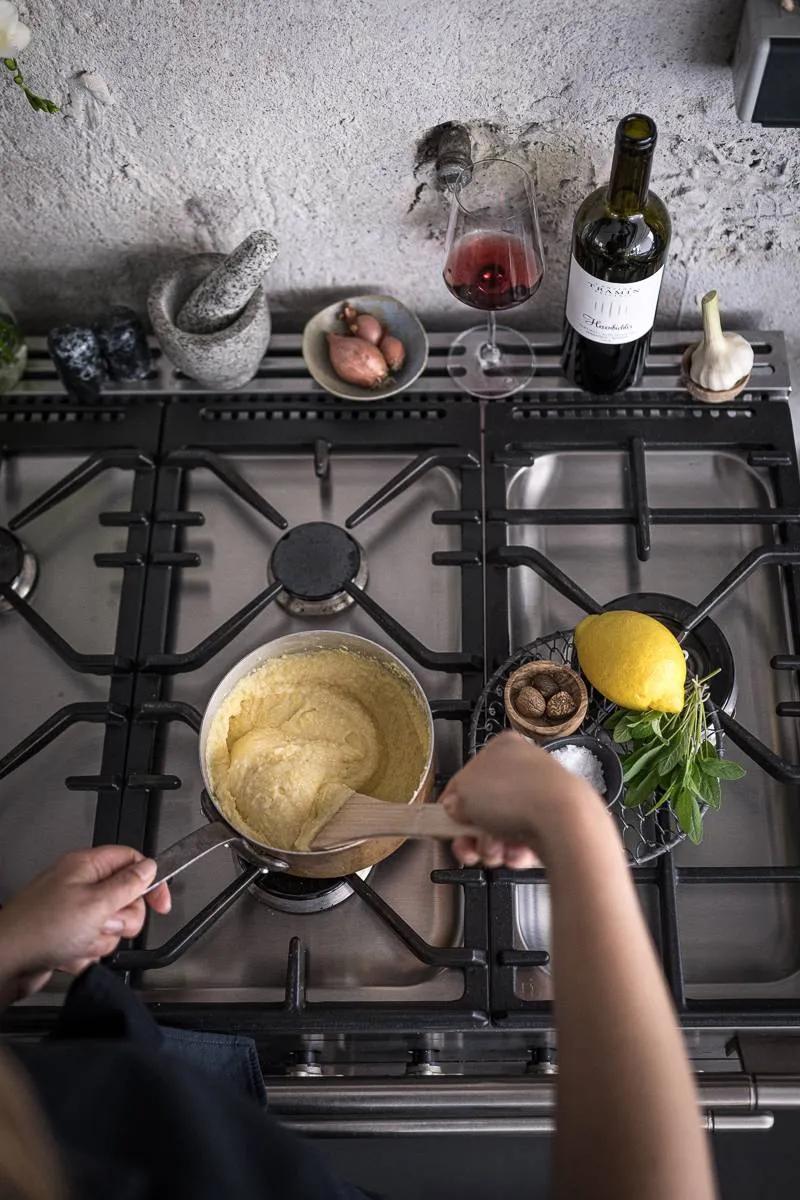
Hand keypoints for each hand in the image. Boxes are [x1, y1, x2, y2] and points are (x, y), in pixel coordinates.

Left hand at [0, 846, 170, 1003]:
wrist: (6, 962)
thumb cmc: (41, 928)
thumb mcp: (96, 903)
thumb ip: (128, 884)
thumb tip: (150, 868)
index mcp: (86, 866)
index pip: (132, 861)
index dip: (150, 881)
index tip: (161, 903)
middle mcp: (79, 885)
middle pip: (126, 898)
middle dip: (121, 919)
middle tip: (105, 924)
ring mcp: (72, 912)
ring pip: (111, 926)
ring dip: (101, 940)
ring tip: (80, 941)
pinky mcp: (67, 936)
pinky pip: (94, 945)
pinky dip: (86, 954)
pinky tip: (68, 954)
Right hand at [441, 730, 602, 868]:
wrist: (562, 820)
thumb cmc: (515, 794)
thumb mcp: (464, 792)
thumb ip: (453, 800)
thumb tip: (454, 809)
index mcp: (503, 747)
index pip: (467, 776)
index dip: (454, 803)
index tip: (446, 822)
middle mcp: (525, 767)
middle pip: (485, 808)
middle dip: (474, 833)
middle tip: (468, 845)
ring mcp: (541, 796)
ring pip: (502, 828)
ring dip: (491, 845)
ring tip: (495, 850)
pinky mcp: (554, 823)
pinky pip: (524, 842)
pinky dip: (515, 852)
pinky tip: (515, 853)